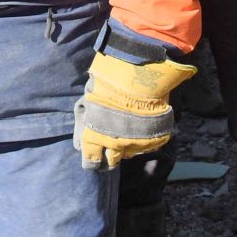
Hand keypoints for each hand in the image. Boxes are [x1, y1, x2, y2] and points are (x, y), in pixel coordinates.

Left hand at [73, 51, 193, 169]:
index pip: (91, 159)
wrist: (140, 75)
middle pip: (111, 161)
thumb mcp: (90, 98)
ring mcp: (136, 144)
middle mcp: (115, 145)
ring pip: (130, 153)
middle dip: (109, 157)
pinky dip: (144, 140)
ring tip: (128, 135)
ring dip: (127, 147)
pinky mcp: (155, 140)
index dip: (91, 160)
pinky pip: (148, 145)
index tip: (93, 160)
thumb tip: (82, 134)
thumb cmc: (110, 82)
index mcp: (95, 136)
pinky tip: (143, 129)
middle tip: (110, 151)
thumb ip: (87, 118)